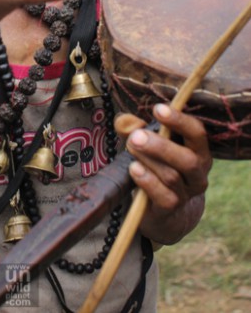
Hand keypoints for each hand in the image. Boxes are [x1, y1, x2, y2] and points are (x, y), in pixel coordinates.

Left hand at [123, 104, 211, 243]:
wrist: (162, 210)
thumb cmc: (156, 166)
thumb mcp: (148, 145)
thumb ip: (135, 129)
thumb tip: (122, 121)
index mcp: (198, 151)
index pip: (197, 133)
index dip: (179, 120)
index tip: (158, 109)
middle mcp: (198, 174)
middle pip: (187, 160)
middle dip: (161, 146)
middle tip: (136, 136)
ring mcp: (187, 194)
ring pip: (172, 177)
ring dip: (149, 160)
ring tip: (131, 148)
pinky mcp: (171, 210)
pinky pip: (164, 197)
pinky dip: (147, 181)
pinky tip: (134, 169)